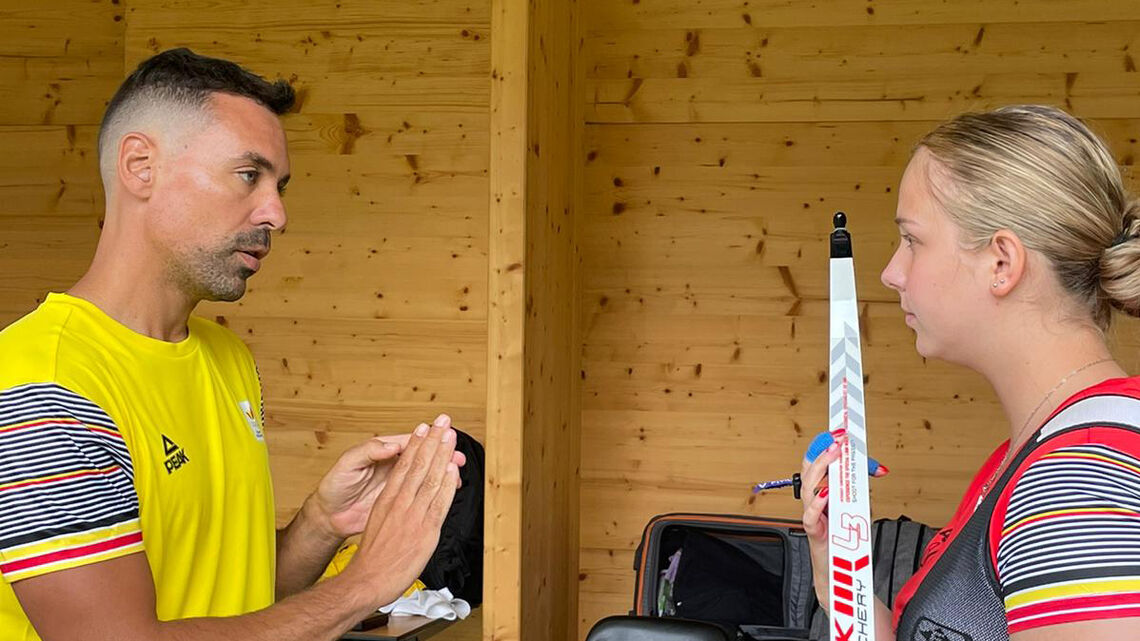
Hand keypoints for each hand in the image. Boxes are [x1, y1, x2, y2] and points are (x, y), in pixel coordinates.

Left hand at [312, 414, 465, 539]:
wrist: (330, 516)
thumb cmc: (334, 487)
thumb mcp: (347, 465)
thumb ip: (368, 451)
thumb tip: (390, 445)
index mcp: (382, 453)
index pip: (409, 442)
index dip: (427, 438)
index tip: (442, 434)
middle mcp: (392, 465)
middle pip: (422, 454)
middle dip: (441, 450)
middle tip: (457, 450)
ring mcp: (397, 482)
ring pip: (426, 472)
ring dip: (441, 468)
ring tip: (458, 468)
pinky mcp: (398, 499)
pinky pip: (421, 491)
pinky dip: (435, 488)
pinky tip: (446, 488)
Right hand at [345, 419, 460, 605]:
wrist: (366, 579)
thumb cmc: (373, 555)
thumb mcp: (379, 521)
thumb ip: (394, 505)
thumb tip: (408, 496)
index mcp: (387, 499)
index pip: (404, 464)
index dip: (416, 444)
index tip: (425, 428)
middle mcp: (399, 502)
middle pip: (418, 465)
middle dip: (432, 440)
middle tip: (443, 422)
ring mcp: (412, 515)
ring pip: (430, 478)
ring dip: (442, 455)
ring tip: (451, 437)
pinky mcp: (424, 530)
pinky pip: (438, 502)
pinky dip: (446, 485)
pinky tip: (452, 471)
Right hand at [800, 430, 887, 609]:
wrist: (838, 566)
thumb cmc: (843, 534)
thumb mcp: (857, 504)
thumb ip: (862, 486)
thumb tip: (879, 469)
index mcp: (820, 489)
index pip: (816, 461)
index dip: (824, 444)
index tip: (838, 432)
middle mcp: (813, 498)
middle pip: (810, 468)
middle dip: (824, 450)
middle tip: (839, 438)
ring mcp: (811, 512)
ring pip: (809, 485)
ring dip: (821, 467)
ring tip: (833, 454)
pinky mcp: (813, 530)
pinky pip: (811, 514)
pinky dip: (818, 502)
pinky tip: (826, 492)